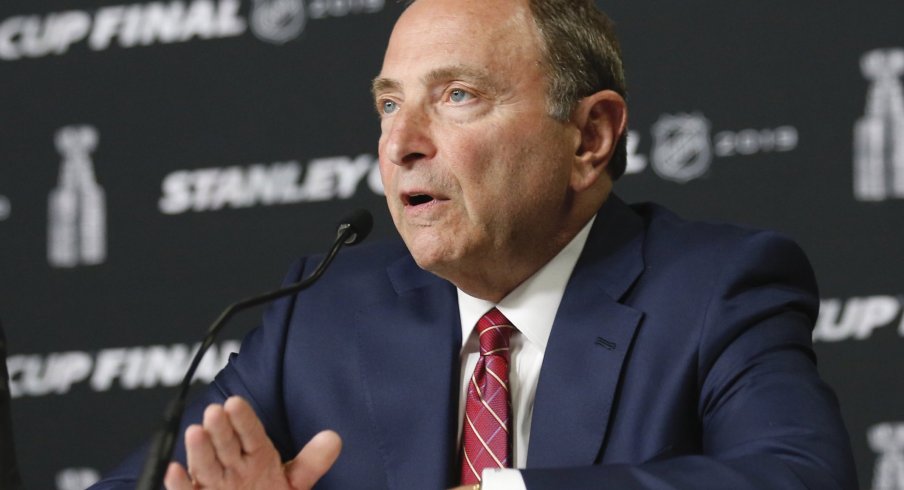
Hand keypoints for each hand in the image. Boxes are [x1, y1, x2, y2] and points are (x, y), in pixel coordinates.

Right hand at [164, 396, 341, 489]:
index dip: (243, 419)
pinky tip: (175, 470)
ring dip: (199, 449)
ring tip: (196, 432)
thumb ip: (312, 462)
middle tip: (215, 411)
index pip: (251, 433)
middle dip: (220, 429)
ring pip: (205, 464)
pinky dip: (179, 482)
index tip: (236, 403)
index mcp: (256, 454)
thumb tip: (334, 438)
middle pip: (226, 445)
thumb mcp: (294, 481)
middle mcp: (232, 465)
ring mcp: (214, 483)